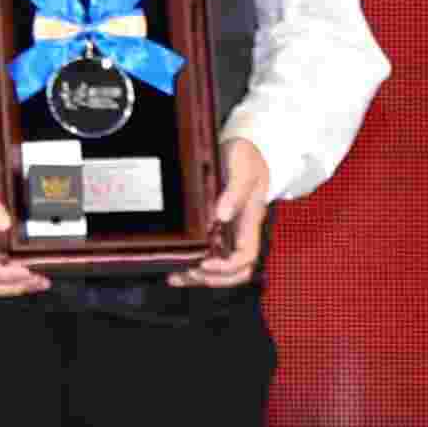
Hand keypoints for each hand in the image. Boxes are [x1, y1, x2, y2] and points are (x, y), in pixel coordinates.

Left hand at [174, 136, 277, 289]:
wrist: (245, 147)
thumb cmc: (247, 156)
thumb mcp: (243, 166)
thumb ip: (234, 191)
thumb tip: (222, 215)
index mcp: (250, 220)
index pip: (246, 256)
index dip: (227, 266)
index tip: (206, 264)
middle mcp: (241, 230)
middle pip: (236, 270)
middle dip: (214, 278)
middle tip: (189, 274)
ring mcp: (230, 230)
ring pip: (221, 266)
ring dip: (200, 276)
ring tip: (176, 277)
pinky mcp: (218, 226)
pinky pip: (209, 252)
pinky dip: (193, 263)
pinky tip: (177, 266)